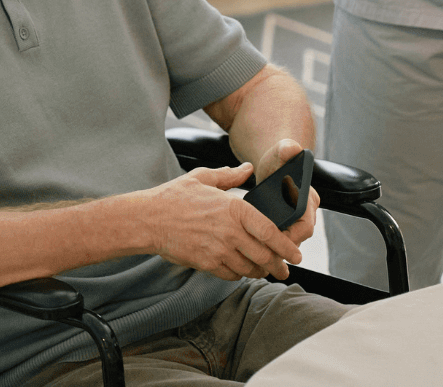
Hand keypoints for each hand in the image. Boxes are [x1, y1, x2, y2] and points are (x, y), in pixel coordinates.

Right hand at [138, 164, 301, 281]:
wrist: (148, 220)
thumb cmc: (174, 197)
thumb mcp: (203, 178)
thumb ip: (230, 175)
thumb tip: (248, 168)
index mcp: (234, 208)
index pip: (269, 232)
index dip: (286, 246)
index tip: (295, 254)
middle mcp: (230, 231)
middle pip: (264, 255)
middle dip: (278, 265)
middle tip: (285, 269)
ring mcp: (218, 250)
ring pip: (249, 268)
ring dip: (260, 271)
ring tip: (266, 271)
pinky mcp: (206, 263)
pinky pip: (230, 275)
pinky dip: (240, 275)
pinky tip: (242, 270)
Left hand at [251, 138, 321, 247]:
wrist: (275, 165)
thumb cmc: (279, 159)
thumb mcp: (280, 152)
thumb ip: (286, 149)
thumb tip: (291, 148)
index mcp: (309, 200)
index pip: (305, 228)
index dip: (289, 237)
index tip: (269, 238)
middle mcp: (306, 214)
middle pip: (295, 240)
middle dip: (277, 246)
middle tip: (255, 247)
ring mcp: (296, 222)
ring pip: (286, 244)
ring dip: (270, 248)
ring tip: (249, 248)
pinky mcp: (285, 226)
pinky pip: (278, 241)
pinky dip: (265, 245)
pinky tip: (248, 245)